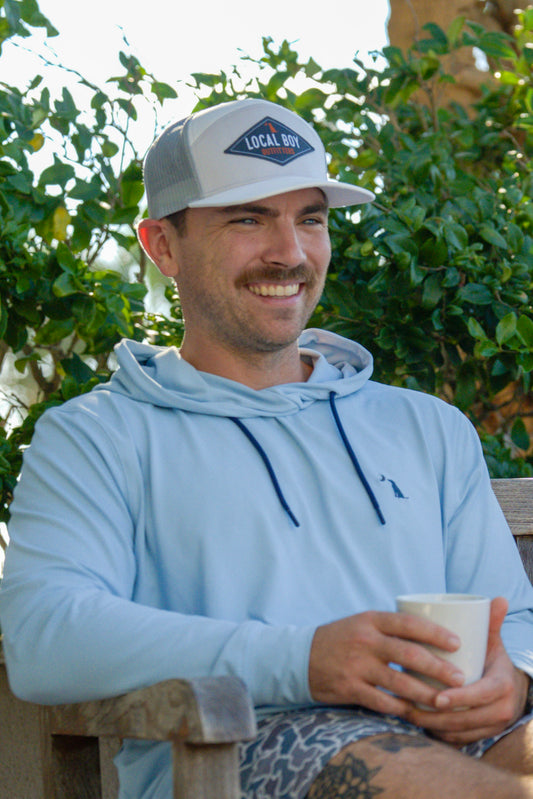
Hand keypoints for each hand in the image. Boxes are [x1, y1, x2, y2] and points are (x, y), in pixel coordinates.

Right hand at [309, 610, 464, 716]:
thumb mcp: (363, 624)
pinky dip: (400, 709)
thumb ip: (391, 629)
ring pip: (399, 682)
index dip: (435, 633)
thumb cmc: (342, 639)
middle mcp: (365, 641)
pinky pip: (381, 701)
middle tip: (460, 678)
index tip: (457, 643)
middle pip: (409, 655)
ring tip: (445, 701)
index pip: (408, 624)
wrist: (301, 656)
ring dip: (425, 694)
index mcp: (371, 620)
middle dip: (438, 668)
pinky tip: (415, 713)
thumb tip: (433, 634)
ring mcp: (356, 666)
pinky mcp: (349, 688)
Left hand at [407, 597, 529, 744]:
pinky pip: (458, 741)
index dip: (459, 698)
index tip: (436, 697)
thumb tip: (498, 598)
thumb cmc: (491, 658)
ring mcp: (491, 727)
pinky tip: (418, 726)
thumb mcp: (492, 641)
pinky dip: (438, 736)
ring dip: (432, 727)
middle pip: (465, 719)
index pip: (480, 695)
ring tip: (406, 713)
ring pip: (459, 733)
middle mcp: (501, 711)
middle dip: (436, 716)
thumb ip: (492, 621)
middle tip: (409, 705)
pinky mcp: (481, 737)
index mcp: (502, 686)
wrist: (508, 686)